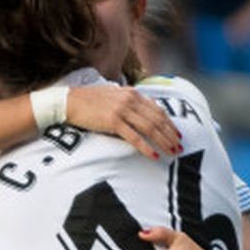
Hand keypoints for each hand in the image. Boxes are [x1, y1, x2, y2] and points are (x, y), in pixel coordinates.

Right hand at [65, 85, 182, 160]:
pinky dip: (146, 147)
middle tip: (179, 147)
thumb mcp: (113, 96)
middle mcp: (130, 100)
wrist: (70, 101)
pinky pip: (134, 138)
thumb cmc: (89, 101)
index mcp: (132, 93)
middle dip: (170, 135)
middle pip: (157, 120)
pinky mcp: (113, 122)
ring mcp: (122, 110)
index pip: (158, 109)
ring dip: (163, 142)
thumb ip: (129, 101)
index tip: (177, 134)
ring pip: (150, 128)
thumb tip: (142, 112)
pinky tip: (154, 155)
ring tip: (171, 153)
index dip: (170, 123)